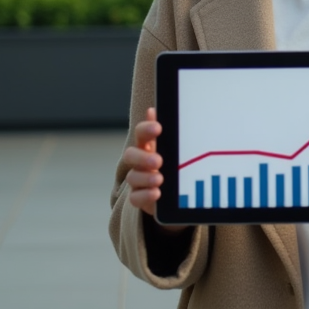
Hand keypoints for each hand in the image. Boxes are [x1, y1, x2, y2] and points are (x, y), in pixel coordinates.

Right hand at [122, 108, 185, 232]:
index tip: (158, 128)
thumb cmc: (176, 164)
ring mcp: (138, 180)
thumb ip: (171, 131)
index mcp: (148, 145)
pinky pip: (135, 197)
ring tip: (160, 180)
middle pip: (130, 154)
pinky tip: (157, 193)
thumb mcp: (178, 148)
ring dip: (145, 178)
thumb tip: (158, 110)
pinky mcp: (139, 197)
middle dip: (143, 157)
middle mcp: (139, 161)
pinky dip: (145, 195)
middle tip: (158, 161)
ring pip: (132, 177)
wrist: (178, 193)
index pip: (141, 132)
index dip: (146, 129)